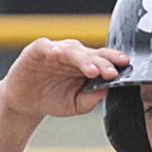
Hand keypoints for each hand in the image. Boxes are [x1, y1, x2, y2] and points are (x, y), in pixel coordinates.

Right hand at [0, 38, 128, 119]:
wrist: (26, 101)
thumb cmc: (53, 99)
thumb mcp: (76, 105)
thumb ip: (91, 99)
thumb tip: (106, 90)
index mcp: (86, 64)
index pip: (103, 59)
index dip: (114, 61)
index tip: (126, 67)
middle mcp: (73, 54)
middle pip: (91, 54)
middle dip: (102, 63)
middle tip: (111, 73)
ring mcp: (55, 51)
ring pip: (72, 50)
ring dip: (82, 59)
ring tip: (91, 70)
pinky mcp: (36, 51)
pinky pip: (44, 47)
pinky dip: (50, 49)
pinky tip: (56, 54)